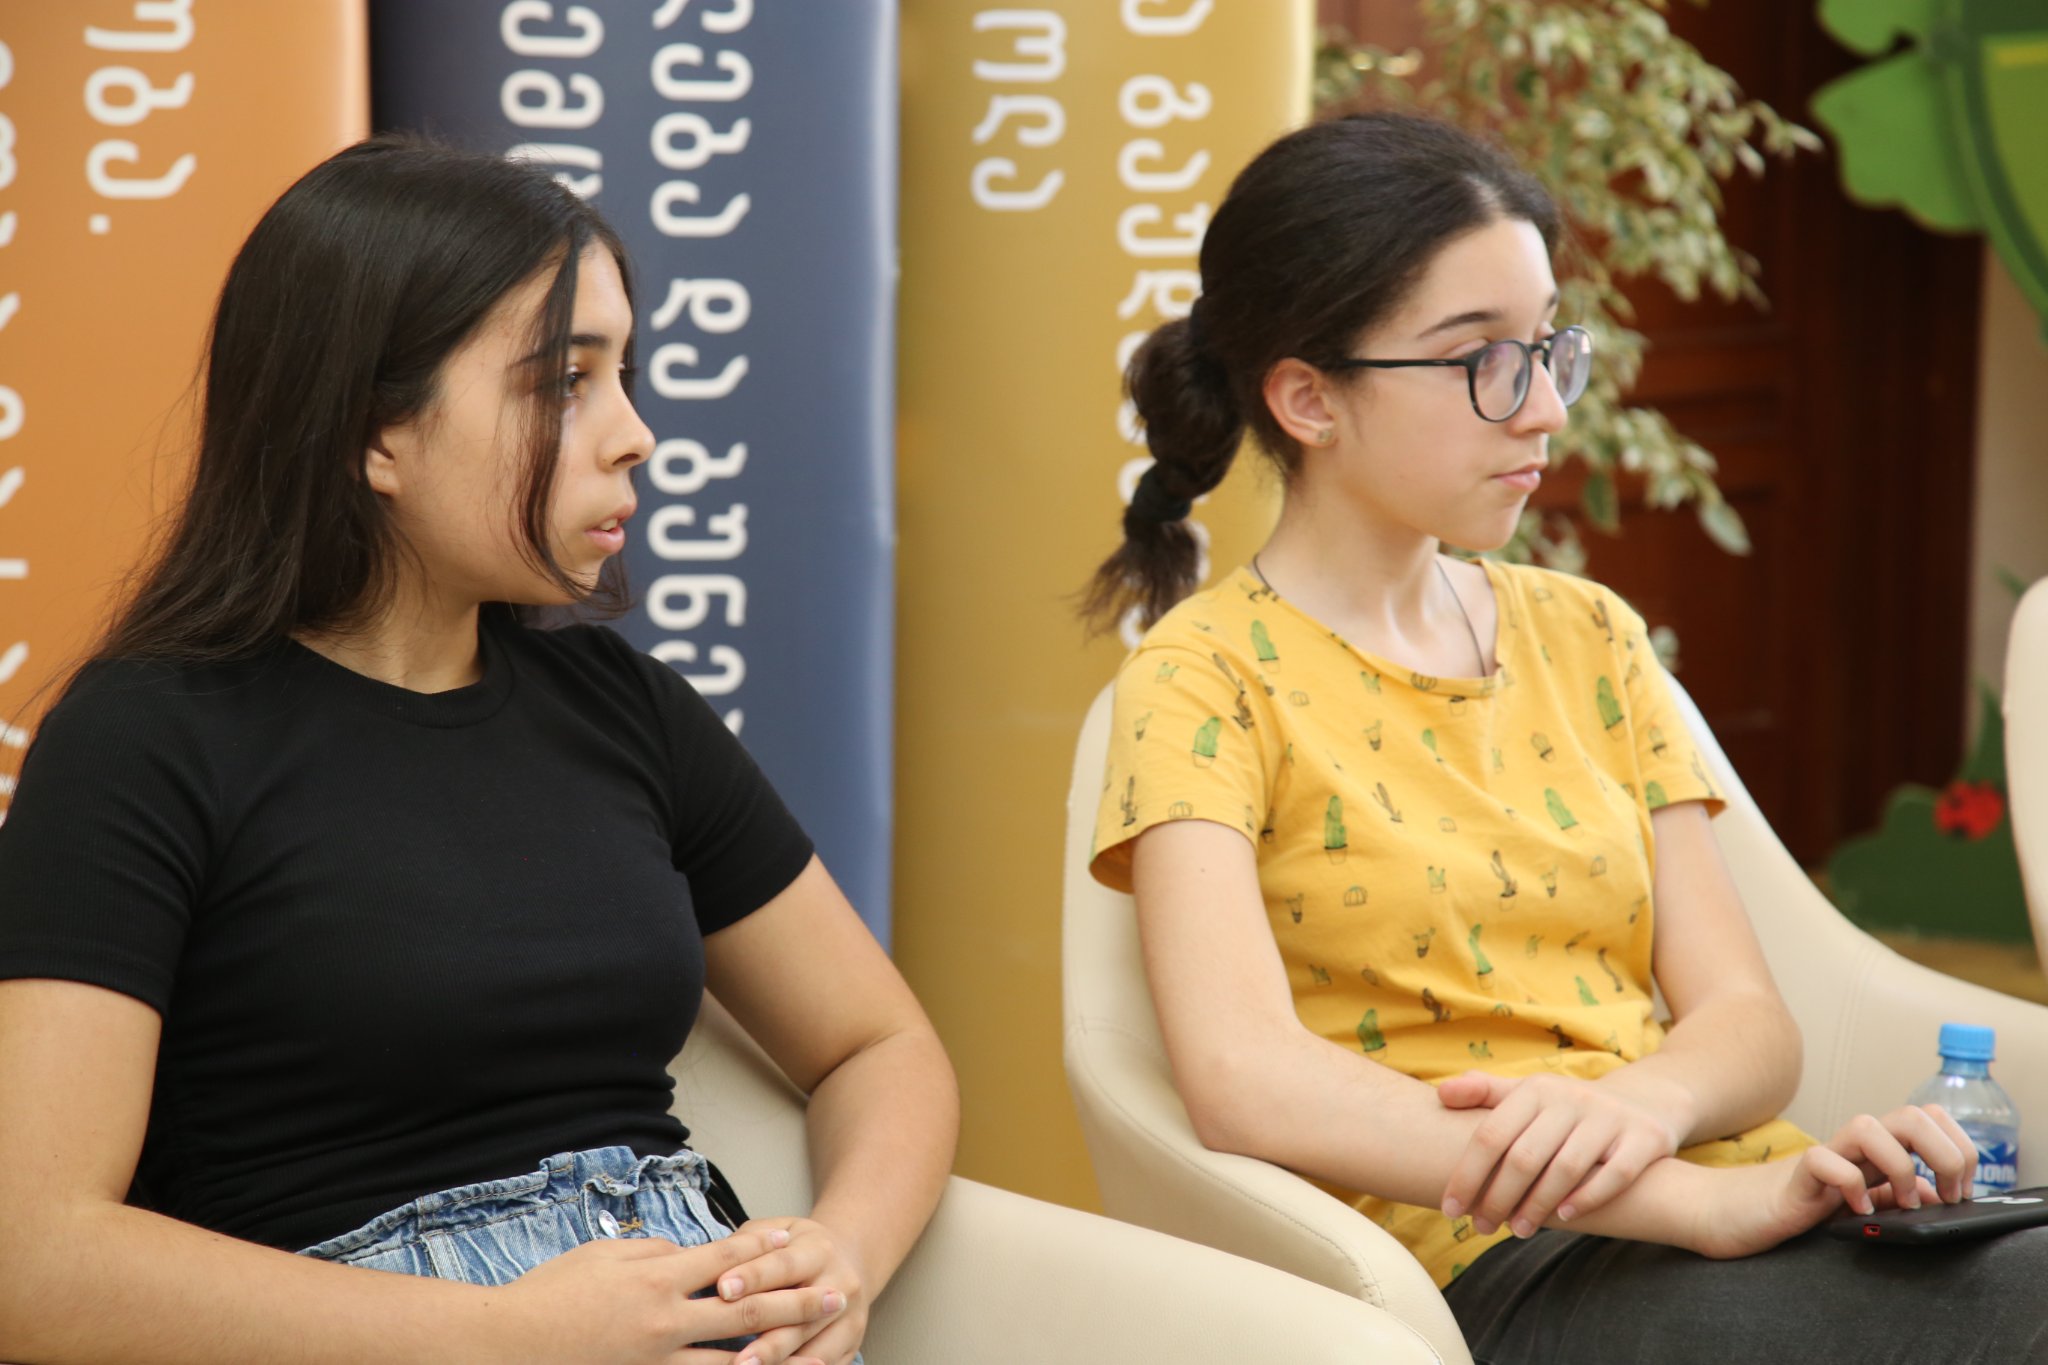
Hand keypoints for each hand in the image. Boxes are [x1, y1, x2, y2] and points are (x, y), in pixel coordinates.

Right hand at [495, 1227, 843, 1364]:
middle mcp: (665, 1321)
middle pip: (746, 1311)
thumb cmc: (549, 1293)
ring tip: (813, 1353)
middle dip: (795, 1303)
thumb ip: (651, 1250)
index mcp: (656, 1277)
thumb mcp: (603, 1255)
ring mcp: (656, 1361)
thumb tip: (684, 1251)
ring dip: (776, 1355)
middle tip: (835, 1296)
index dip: (766, 1249)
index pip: (726, 1258)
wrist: (503, 1345)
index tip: (797, 1241)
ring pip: (731, 1362)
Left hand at [712, 1217, 868, 1364]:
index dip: (753, 1277)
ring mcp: (850, 1318)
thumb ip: (745, 1245)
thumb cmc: (798, 1247)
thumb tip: (695, 1254)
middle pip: (802, 1316)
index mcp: (819, 1250)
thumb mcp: (778, 1231)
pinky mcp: (851, 1345)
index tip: (722, 1289)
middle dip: (768, 1340)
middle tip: (738, 1357)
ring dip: (782, 1363)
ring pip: (815, 1349)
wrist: (851, 1260)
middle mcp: (841, 1283)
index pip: (783, 1265)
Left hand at [1438, 1070, 1683, 1236]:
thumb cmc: (1568, 1108)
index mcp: (1536, 1089)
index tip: (1449, 1210)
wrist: (1644, 1102)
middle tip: (1481, 1228)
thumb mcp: (1529, 1094)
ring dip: (1537, 1206)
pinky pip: (1614, 1174)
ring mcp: (1609, 1117)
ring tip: (1518, 1231)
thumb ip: (1485, 1094)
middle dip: (1497, 1198)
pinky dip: (1588, 1198)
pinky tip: (1565, 1217)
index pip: (1491, 1135)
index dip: (1466, 1175)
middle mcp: (1571, 1098)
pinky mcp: (1643, 1138)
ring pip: (1565, 1169)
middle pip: (1524, 1157)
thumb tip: (1441, 1095)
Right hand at [1694, 1103, 1977, 1259]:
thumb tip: (1939, 1194)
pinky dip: (1849, 1184)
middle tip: (1946, 1194)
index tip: (1962, 1189)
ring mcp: (1827, 1155)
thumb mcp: (1868, 1201)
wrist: (1745, 1212)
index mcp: (1879, 1147)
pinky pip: (1825, 1162)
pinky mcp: (1798, 1175)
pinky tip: (1855, 1208)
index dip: (1958, 1147)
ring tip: (1900, 1202)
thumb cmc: (1805, 1204)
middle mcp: (1856, 1144)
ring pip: (1869, 1126)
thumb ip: (1901, 1194)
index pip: (1931, 1118)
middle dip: (1944, 1153)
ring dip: (1899, 1166)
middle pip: (1912, 1114)